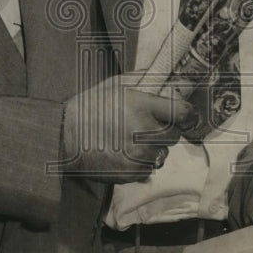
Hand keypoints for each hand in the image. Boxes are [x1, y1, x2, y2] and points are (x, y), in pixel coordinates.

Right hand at [62, 75, 195, 182]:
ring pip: (161, 152)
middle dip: (165, 128)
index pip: (182, 113)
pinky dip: (142, 162)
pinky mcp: (132, 174)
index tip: (186, 114)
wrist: (64, 137)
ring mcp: (139, 157)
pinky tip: (124, 152)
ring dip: (153, 146)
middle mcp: (144, 133)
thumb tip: (174, 79)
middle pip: (174, 134)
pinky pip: (149, 168)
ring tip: (131, 139)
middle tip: (147, 124)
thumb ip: (147, 81)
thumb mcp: (116, 85)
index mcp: (142, 107)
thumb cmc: (90, 107)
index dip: (187, 113)